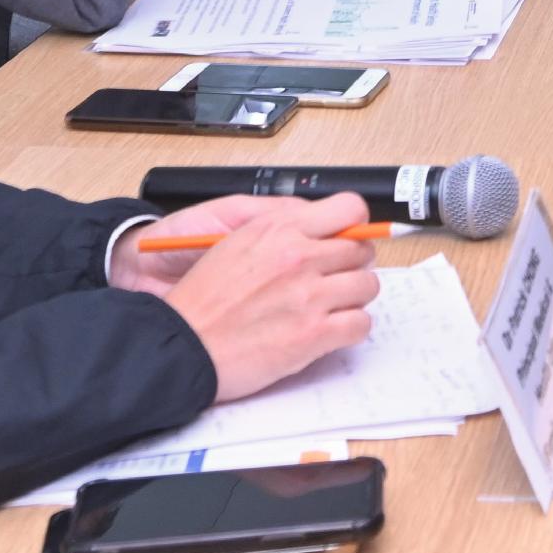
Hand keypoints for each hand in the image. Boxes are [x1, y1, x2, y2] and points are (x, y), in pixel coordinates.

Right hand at [110, 192, 379, 401]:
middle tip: (334, 280)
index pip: (350, 209)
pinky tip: (329, 331)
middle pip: (362, 250)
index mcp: (280, 229)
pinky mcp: (314, 333)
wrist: (184, 344)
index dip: (355, 226)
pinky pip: (361, 323)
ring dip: (353, 298)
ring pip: (367, 285)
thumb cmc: (206, 300)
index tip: (349, 239)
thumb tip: (326, 230)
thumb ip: (284, 231)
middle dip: (352, 265)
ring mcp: (309, 295)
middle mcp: (298, 256)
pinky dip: (350, 329)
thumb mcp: (238, 242)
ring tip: (330, 307)